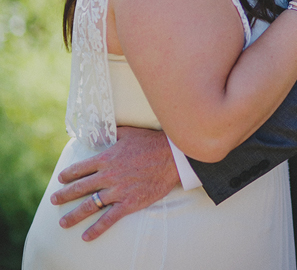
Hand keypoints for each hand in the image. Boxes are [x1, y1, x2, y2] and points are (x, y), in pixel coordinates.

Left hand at [50, 127, 178, 241]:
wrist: (173, 157)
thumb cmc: (152, 142)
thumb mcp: (130, 133)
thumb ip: (112, 132)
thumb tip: (99, 129)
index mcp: (106, 158)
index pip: (80, 168)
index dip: (68, 175)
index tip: (61, 179)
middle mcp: (108, 176)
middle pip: (79, 188)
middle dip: (64, 196)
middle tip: (54, 200)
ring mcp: (118, 190)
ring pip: (89, 206)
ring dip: (74, 216)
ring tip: (63, 223)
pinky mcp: (129, 203)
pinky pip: (109, 219)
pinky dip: (96, 229)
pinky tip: (86, 236)